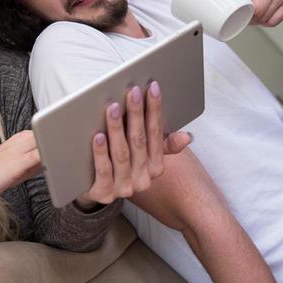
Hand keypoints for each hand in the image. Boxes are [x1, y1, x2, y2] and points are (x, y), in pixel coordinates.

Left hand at [77, 81, 190, 206]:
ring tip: (113, 108)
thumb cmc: (120, 162)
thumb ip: (163, 143)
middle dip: (136, 114)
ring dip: (117, 129)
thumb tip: (188, 137)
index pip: (157, 134)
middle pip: (139, 141)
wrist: (94, 188)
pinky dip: (101, 153)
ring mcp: (123, 188)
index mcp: (156, 167)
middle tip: (132, 92)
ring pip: (121, 154)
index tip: (152, 88)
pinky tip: (98, 136)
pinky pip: (103, 172)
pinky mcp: (103, 194)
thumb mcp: (144, 153)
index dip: (155, 110)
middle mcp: (142, 179)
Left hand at [225, 0, 282, 27]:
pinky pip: (275, 21)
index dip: (235, 6)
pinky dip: (266, 22)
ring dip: (256, 22)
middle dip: (247, 18)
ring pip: (266, 18)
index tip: (230, 10)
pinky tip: (261, 18)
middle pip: (258, 10)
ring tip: (249, 17)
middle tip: (241, 17)